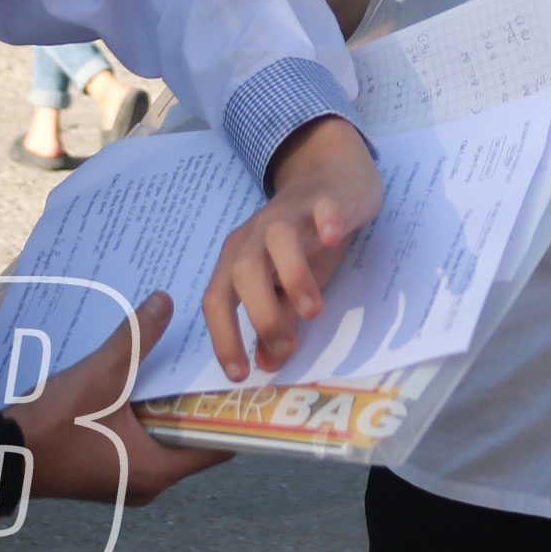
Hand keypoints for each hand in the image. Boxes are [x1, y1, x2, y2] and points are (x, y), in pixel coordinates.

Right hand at [13, 292, 234, 504]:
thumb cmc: (54, 424)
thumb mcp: (100, 374)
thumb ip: (137, 338)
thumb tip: (166, 301)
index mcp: (157, 470)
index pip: (218, 444)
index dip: (233, 411)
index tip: (242, 377)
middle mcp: (149, 482)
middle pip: (192, 437)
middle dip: (198, 397)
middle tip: (211, 358)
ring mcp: (128, 479)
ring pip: (165, 436)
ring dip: (170, 402)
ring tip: (181, 361)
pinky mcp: (109, 470)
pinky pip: (142, 439)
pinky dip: (147, 412)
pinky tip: (145, 378)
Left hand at [203, 115, 382, 380]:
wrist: (330, 177)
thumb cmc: (305, 239)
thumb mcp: (288, 285)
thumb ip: (276, 319)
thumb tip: (266, 364)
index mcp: (238, 258)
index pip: (217, 299)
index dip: (223, 338)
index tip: (239, 374)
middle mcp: (256, 236)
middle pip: (244, 273)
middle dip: (261, 316)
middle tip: (287, 347)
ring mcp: (290, 215)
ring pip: (278, 241)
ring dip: (293, 277)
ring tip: (314, 310)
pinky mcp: (325, 200)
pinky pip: (322, 209)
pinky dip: (325, 223)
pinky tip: (333, 239)